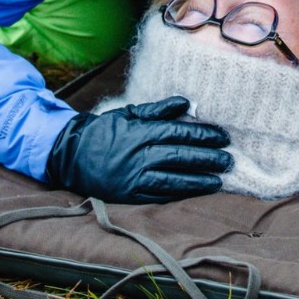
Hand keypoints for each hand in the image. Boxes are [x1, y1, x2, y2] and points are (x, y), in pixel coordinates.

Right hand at [45, 97, 232, 203]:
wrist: (70, 154)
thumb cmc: (104, 131)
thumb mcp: (128, 113)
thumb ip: (158, 110)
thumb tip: (186, 102)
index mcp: (141, 132)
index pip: (179, 133)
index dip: (203, 135)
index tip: (223, 137)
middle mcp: (139, 155)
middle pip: (180, 157)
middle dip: (207, 159)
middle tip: (229, 160)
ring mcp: (134, 177)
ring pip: (173, 180)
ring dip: (198, 181)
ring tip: (219, 180)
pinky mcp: (129, 195)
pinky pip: (158, 196)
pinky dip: (179, 195)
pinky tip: (195, 193)